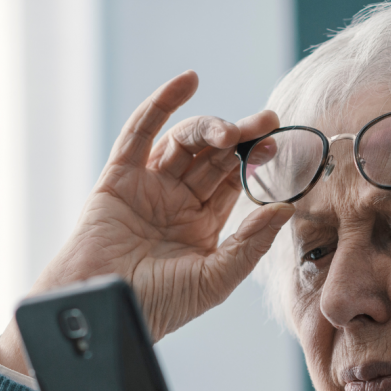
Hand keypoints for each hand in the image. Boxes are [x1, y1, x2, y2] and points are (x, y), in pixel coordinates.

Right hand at [0, 71, 295, 374]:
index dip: (255, 159)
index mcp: (201, 225)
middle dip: (241, 136)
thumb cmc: (156, 305)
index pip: (233, 181)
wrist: (105, 309)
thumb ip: (250, 244)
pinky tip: (187, 82)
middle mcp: (176, 201)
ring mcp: (148, 186)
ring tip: (228, 132)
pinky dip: (161, 104)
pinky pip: (140, 133)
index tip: (277, 144)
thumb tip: (285, 207)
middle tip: (268, 121)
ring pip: (184, 142)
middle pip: (213, 156)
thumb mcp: (214, 279)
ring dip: (209, 128)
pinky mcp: (119, 177)